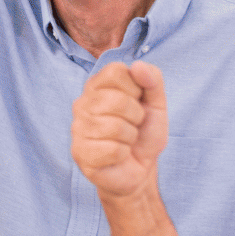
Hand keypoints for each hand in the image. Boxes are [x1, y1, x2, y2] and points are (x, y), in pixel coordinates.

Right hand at [71, 61, 167, 200]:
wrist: (139, 169)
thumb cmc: (144, 133)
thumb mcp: (156, 103)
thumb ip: (152, 80)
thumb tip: (138, 65)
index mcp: (97, 86)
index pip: (116, 71)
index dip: (135, 87)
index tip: (136, 101)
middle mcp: (82, 103)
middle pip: (118, 99)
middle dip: (137, 116)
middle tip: (133, 125)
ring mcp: (77, 128)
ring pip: (116, 127)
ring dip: (131, 137)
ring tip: (125, 140)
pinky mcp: (80, 153)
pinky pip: (113, 149)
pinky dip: (123, 154)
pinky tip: (118, 155)